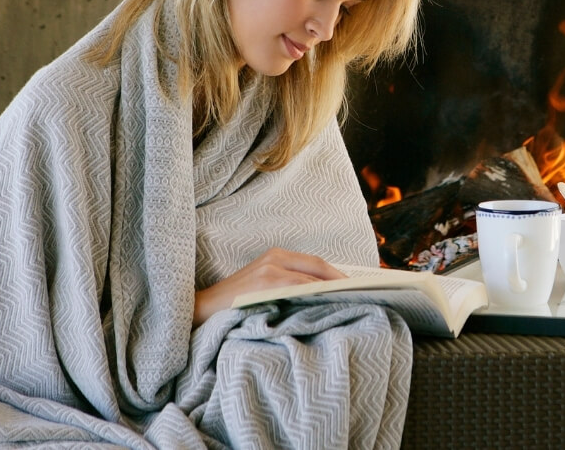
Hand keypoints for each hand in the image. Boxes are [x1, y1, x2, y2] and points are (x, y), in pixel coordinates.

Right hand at [193, 247, 344, 325]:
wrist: (200, 308)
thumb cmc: (235, 304)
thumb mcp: (264, 289)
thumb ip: (289, 287)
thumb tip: (323, 297)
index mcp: (276, 256)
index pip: (316, 263)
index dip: (339, 273)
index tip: (358, 285)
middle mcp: (274, 257)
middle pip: (319, 266)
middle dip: (343, 279)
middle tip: (364, 292)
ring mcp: (269, 268)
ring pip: (312, 276)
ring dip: (334, 287)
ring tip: (352, 298)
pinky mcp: (264, 281)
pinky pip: (298, 286)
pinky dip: (316, 292)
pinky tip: (329, 302)